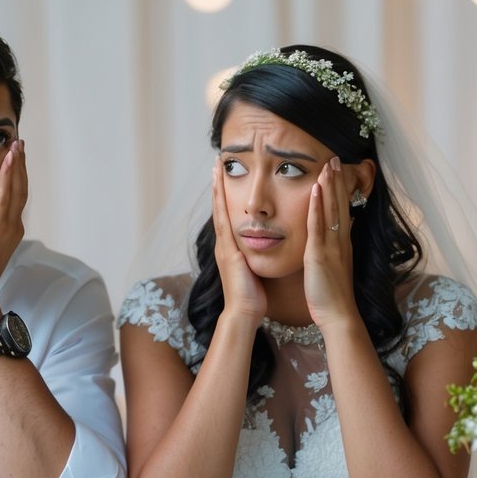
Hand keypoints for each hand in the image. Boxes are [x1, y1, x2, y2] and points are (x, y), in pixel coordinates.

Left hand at [0, 139, 28, 304]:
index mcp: (10, 232)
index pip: (16, 198)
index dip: (17, 177)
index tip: (14, 159)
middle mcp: (13, 227)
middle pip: (21, 189)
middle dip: (21, 165)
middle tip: (20, 144)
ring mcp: (7, 226)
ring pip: (16, 188)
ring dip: (17, 164)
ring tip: (17, 144)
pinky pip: (4, 194)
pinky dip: (8, 174)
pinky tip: (9, 158)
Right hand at [212, 162, 265, 322]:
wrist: (244, 312)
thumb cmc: (252, 297)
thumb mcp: (253, 272)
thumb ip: (254, 260)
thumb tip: (260, 253)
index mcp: (231, 250)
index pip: (228, 218)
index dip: (226, 198)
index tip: (226, 179)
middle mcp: (224, 245)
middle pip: (220, 209)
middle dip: (218, 187)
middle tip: (217, 165)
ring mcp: (223, 246)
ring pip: (219, 210)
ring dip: (217, 188)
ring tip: (216, 168)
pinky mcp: (227, 250)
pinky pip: (223, 220)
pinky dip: (221, 202)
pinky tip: (222, 187)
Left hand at [304, 158, 357, 329]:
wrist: (338, 315)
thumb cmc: (331, 296)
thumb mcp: (331, 268)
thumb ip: (330, 252)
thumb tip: (327, 241)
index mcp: (341, 244)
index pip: (341, 210)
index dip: (339, 190)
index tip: (336, 171)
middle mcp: (340, 241)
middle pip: (339, 204)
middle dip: (337, 180)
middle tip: (335, 158)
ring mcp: (332, 246)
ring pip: (332, 210)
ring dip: (330, 185)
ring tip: (328, 164)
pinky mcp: (320, 254)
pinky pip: (319, 226)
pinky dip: (318, 206)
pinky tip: (317, 189)